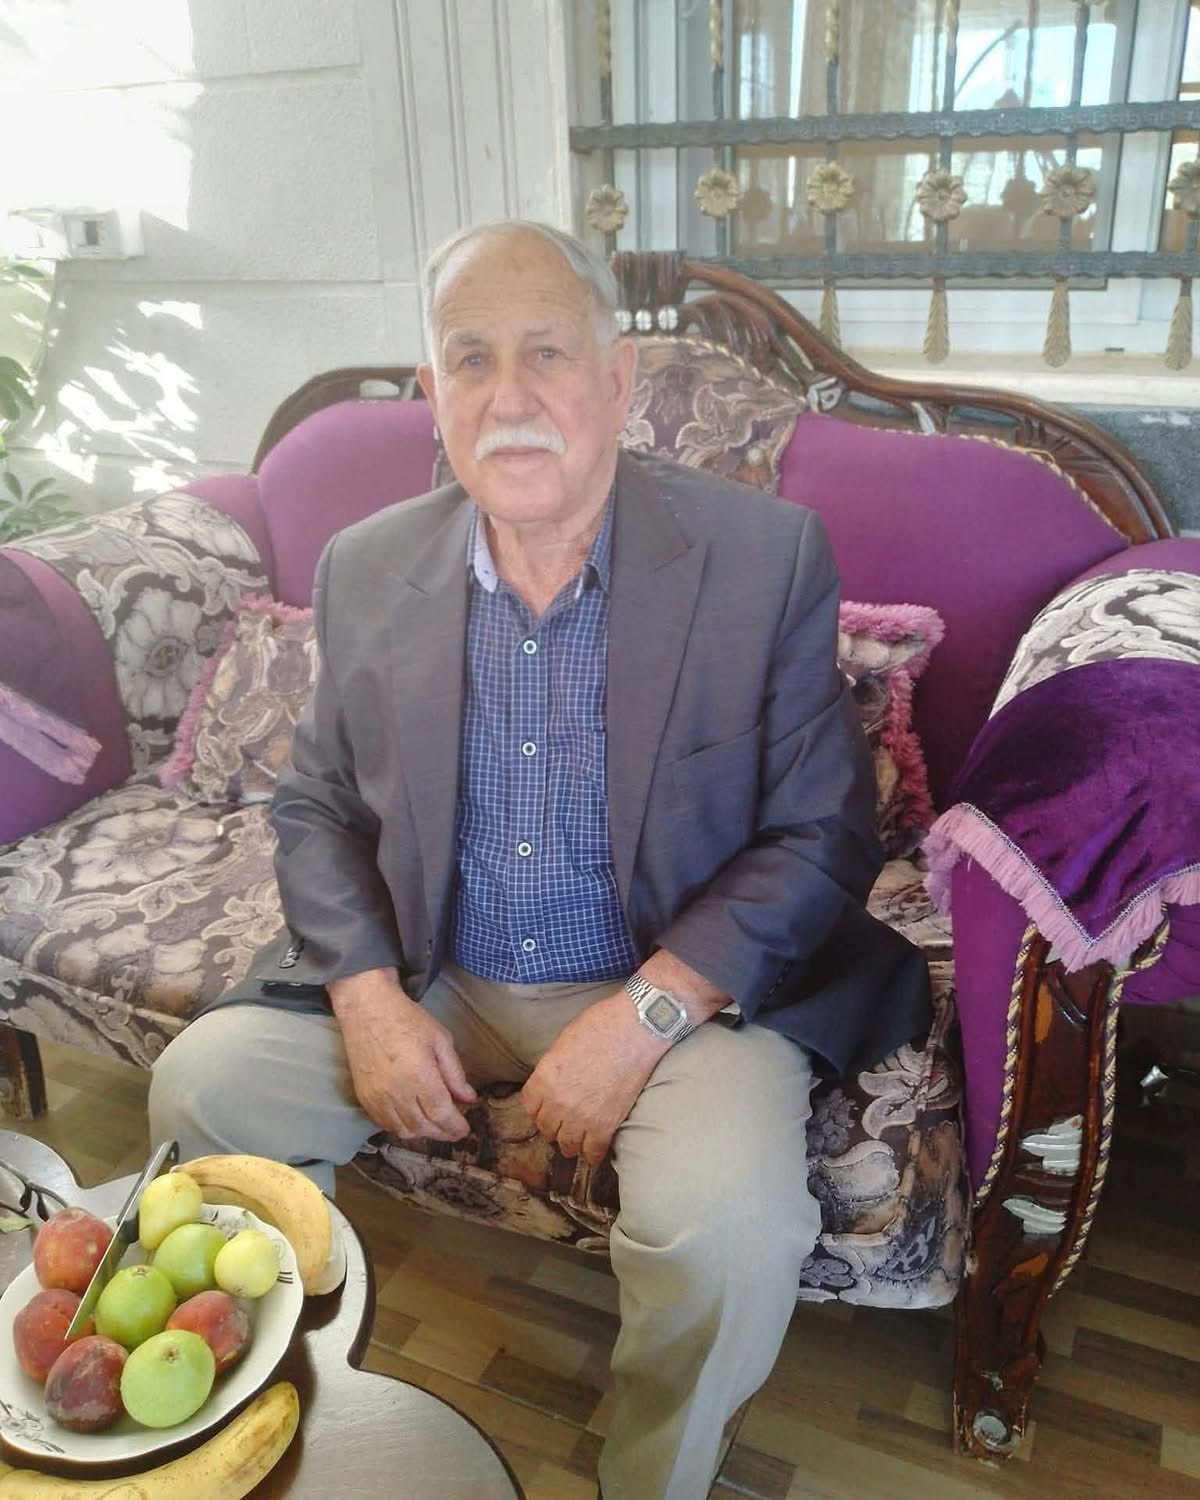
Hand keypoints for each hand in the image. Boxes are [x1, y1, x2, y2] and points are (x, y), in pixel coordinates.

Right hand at [329, 970, 476, 1140]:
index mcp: (419, 1074)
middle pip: (423, 1127)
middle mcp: (396, 1091)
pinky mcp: (363, 1098)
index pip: (440, 1114)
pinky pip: (384, 1124)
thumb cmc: (407, 1020)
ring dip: (422, 1133)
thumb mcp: (440, 1039)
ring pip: (403, 1131)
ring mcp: (376, 1097)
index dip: (455, 1126)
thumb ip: (455, 1073)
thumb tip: (469, 1099)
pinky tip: (412, 1119)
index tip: (465, 1129)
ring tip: (435, 1125)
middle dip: (442, 1132)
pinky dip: (401, 1128)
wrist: (367, 1009)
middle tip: (454, 1129)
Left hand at [521, 992, 669, 1164]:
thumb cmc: (602, 1026)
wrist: (636, 1031)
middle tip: (564, 1122)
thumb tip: (553, 1081)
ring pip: (567, 1145)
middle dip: (554, 1125)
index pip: (529, 1106)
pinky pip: (593, 1152)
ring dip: (572, 1141)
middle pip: (546, 1128)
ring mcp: (581, 1117)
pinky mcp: (606, 1126)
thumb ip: (553, 1068)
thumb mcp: (564, 1042)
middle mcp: (558, 1102)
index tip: (546, 1107)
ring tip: (579, 1137)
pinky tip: (596, 1146)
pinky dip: (594, 1152)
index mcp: (545, 1078)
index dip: (539, 1107)